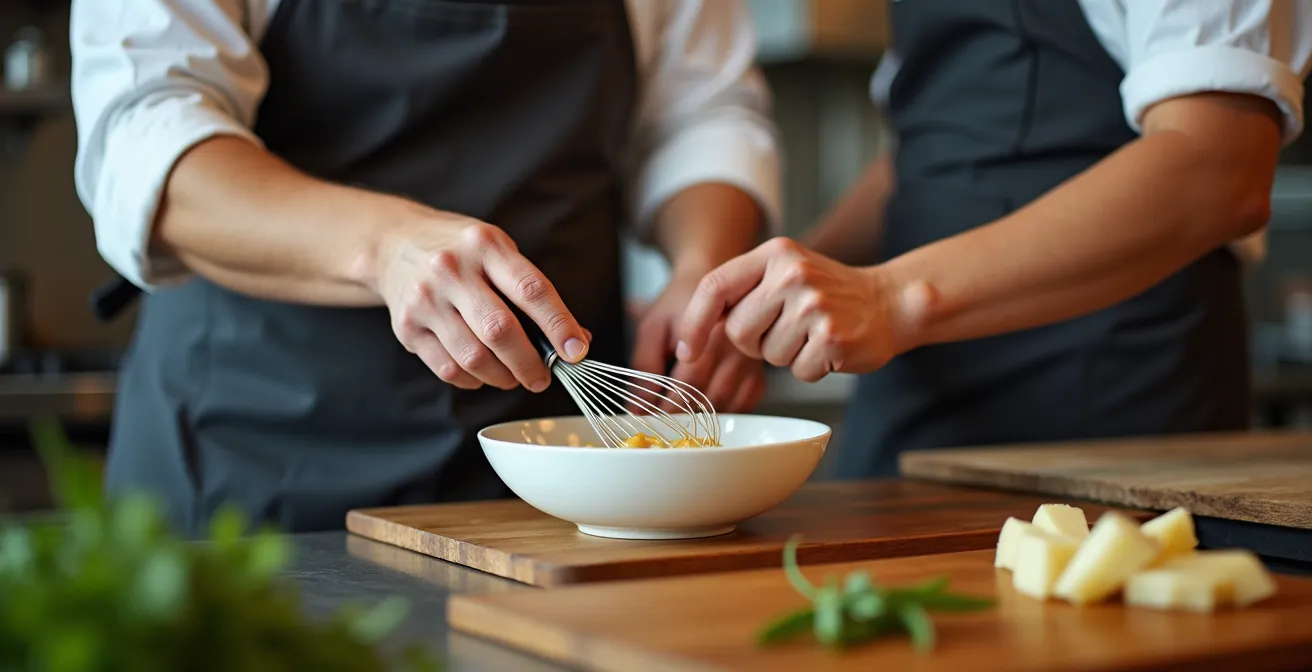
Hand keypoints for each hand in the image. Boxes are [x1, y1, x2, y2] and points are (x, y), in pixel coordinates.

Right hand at [373, 215, 588, 390]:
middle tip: (543, 378)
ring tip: (513, 376)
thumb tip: (576, 340)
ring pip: (474, 357)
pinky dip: (473, 379)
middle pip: (500, 330)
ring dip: (503, 377)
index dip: (559, 325)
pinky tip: (482, 373)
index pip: (531, 290)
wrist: (394, 242)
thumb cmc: (461, 251)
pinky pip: (448, 369)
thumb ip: (534, 293)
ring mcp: (425, 299)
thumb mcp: (499, 252)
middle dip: (530, 363)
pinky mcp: (406, 327)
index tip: (576, 352)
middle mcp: (451, 270)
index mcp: (485, 246)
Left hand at [631, 269, 766, 412]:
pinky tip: (707, 409)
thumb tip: (638, 406)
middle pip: (709, 398)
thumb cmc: (677, 305)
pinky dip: (725, 413)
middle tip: (661, 424)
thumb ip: (643, 365)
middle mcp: (735, 347)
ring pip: (727, 405)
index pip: (687, 384)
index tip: (649, 418)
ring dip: (702, 418)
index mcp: (708, 333)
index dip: (667, 407)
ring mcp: (751, 361)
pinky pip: (744, 404)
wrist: (711, 285)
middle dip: (682, 417)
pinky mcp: (759, 373)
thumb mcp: (652, 327)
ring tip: (680, 418)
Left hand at [676, 238, 933, 382]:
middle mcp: (793, 273)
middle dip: (754, 344)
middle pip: (738, 331)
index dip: (694, 322)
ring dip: (786, 355)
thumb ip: (741, 291)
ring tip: (811, 335)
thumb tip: (690, 332)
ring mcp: (814, 305)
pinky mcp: (833, 337)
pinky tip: (828, 348)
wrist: (888, 302)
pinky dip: (810, 368)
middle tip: (785, 329)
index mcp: (775, 254)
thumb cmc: (827, 294)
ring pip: (767, 356)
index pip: (715, 286)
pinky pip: (798, 371)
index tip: (687, 349)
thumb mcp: (783, 274)